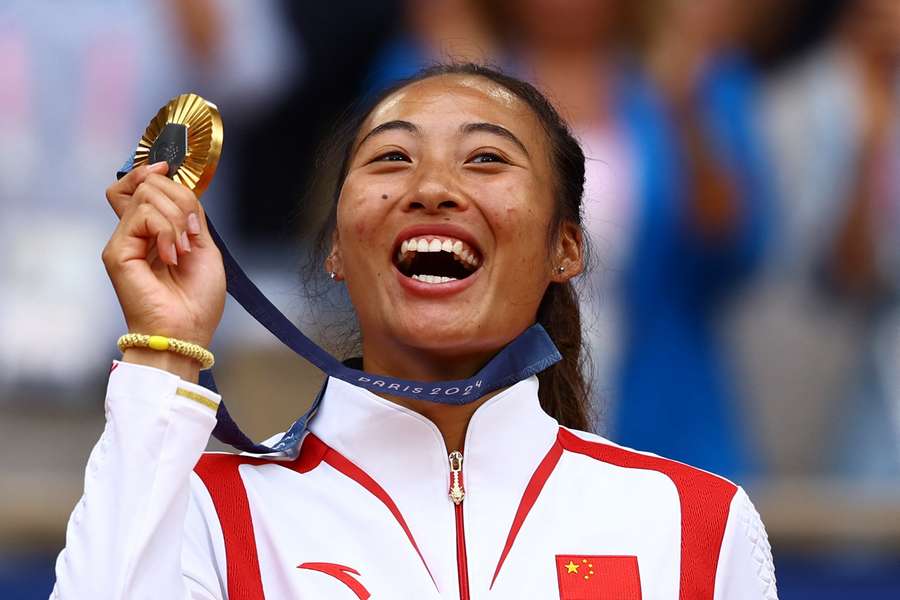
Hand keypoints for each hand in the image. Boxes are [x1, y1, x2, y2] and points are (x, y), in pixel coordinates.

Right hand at [102, 162, 225, 378]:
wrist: (187, 332)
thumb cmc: (197, 299)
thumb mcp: (204, 246)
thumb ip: (189, 214)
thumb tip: (174, 180)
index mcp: (153, 232)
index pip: (138, 185)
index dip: (152, 170)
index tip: (170, 167)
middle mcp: (134, 234)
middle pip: (147, 183)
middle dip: (179, 198)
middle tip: (191, 234)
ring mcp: (123, 241)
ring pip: (147, 194)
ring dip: (176, 219)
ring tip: (182, 251)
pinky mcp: (117, 252)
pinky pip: (143, 215)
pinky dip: (167, 231)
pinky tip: (172, 256)